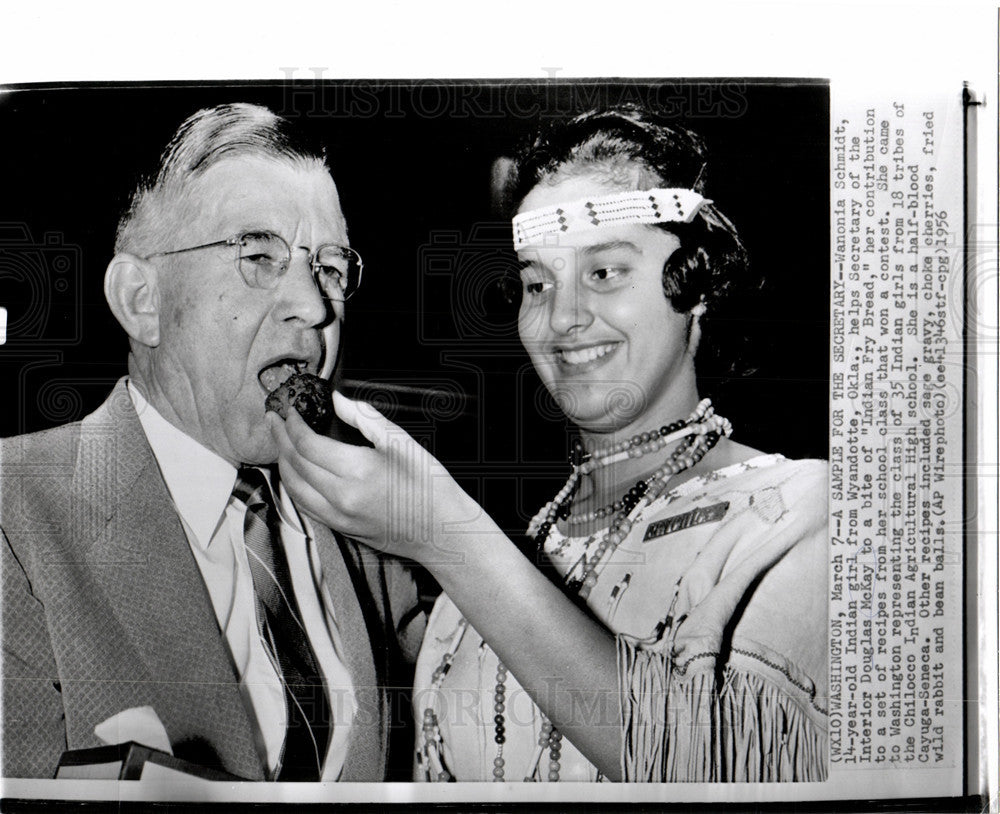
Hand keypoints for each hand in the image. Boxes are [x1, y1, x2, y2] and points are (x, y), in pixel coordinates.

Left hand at [268, 392, 479, 563]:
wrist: (443, 530)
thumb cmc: (429, 486)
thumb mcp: (403, 443)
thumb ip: (366, 418)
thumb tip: (338, 400)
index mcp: (356, 471)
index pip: (307, 444)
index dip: (292, 424)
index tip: (289, 410)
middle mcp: (341, 497)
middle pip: (295, 464)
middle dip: (280, 438)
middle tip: (273, 419)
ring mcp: (339, 516)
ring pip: (294, 488)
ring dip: (282, 463)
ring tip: (279, 443)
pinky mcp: (342, 529)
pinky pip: (305, 506)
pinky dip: (294, 486)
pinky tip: (295, 473)